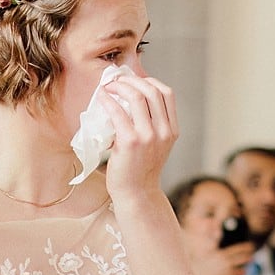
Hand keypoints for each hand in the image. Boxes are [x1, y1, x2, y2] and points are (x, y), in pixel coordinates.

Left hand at [97, 72, 179, 205]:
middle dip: (131, 80)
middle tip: (116, 80)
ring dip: (119, 86)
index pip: (167, 94)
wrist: (137, 194)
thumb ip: (151, 126)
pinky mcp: (131, 142)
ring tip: (108, 87)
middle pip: (151, 90)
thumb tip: (130, 99)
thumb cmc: (140, 170)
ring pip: (137, 97)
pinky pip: (118, 112)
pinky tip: (101, 98)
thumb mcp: (155, 146)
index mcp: (172, 130)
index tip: (134, 80)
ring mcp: (149, 136)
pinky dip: (108, 101)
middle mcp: (164, 131)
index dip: (150, 81)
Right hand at [189, 238, 255, 274]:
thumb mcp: (204, 255)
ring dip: (243, 270)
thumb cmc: (198, 268)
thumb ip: (210, 246)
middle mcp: (226, 265)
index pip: (238, 250)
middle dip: (249, 257)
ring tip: (243, 270)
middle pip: (243, 259)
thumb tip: (214, 234)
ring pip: (241, 271)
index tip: (252, 246)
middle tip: (252, 257)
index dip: (246, 247)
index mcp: (221, 256)